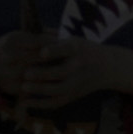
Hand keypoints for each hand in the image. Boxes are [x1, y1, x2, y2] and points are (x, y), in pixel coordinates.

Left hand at [0, 33, 132, 109]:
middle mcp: (78, 66)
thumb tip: (30, 29)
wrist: (108, 67)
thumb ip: (53, 37)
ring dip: (40, 90)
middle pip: (60, 72)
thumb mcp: (73, 39)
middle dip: (42, 74)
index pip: (65, 49)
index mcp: (77, 48)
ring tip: (23, 86)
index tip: (42, 52)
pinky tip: (25, 102)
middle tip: (25, 73)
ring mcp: (77, 83)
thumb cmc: (84, 49)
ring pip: (58, 90)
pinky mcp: (74, 95)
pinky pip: (56, 102)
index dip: (53, 50)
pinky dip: (40, 104)